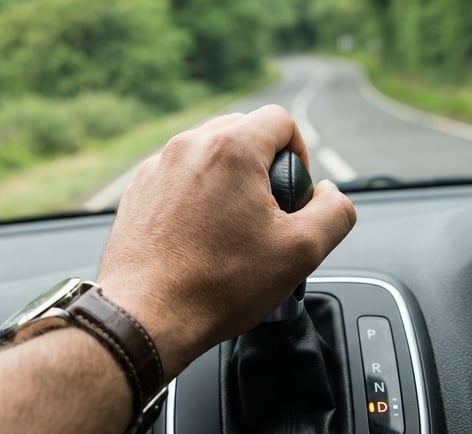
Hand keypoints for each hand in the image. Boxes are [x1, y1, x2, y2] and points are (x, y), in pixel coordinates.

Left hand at [98, 105, 356, 378]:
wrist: (147, 316)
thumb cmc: (218, 285)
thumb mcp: (302, 251)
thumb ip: (335, 211)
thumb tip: (331, 194)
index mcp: (230, 149)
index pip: (280, 120)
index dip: (300, 152)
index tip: (295, 191)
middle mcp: (187, 147)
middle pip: (241, 130)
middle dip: (263, 163)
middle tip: (268, 211)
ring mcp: (156, 168)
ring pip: (206, 153)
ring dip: (227, 179)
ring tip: (232, 228)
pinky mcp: (137, 193)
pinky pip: (177, 178)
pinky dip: (195, 196)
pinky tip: (199, 237)